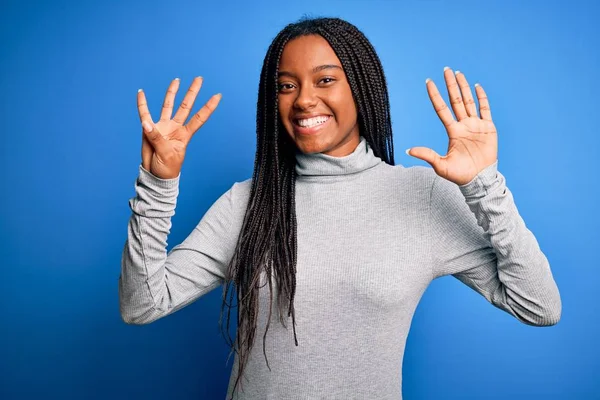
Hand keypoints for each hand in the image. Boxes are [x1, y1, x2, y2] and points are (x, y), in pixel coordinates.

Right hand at [137, 76, 221, 178]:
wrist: (155, 175)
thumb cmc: (167, 168)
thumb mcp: (166, 154)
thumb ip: (157, 138)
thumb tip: (146, 124)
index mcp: (185, 134)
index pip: (199, 118)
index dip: (208, 107)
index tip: (218, 95)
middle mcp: (176, 127)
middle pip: (186, 106)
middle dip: (192, 92)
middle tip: (200, 78)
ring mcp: (163, 127)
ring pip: (168, 105)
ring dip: (172, 93)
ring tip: (177, 80)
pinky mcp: (149, 130)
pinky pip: (144, 114)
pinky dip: (142, 104)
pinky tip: (141, 92)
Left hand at [407, 67, 497, 185]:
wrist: (479, 180)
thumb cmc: (459, 175)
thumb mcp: (440, 165)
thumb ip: (427, 155)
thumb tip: (408, 151)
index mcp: (452, 131)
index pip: (442, 109)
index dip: (435, 95)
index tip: (428, 82)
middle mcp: (463, 125)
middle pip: (455, 100)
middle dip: (450, 85)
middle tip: (446, 70)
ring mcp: (476, 125)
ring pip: (468, 101)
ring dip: (464, 87)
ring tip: (458, 73)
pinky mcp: (489, 128)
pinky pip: (485, 109)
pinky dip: (482, 97)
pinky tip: (477, 86)